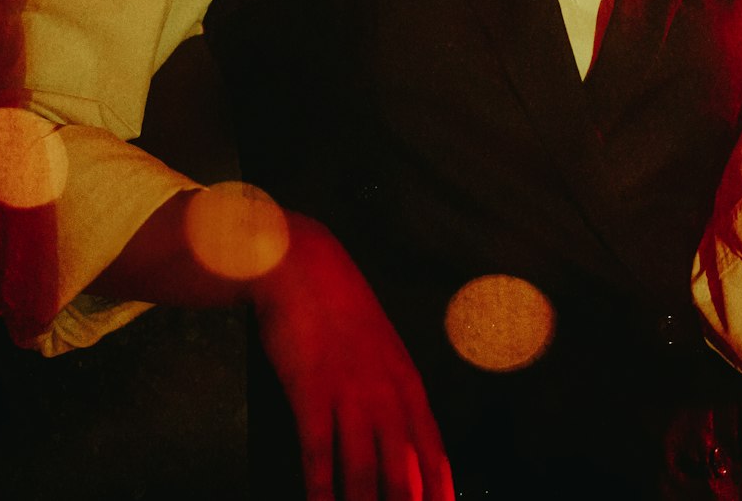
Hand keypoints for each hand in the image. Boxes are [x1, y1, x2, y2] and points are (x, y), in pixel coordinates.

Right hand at [252, 213, 453, 500]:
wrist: (303, 264)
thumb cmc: (339, 309)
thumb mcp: (380, 350)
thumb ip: (393, 396)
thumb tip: (402, 445)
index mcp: (406, 382)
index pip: (432, 453)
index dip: (438, 493)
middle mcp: (385, 391)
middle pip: (401, 472)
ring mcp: (349, 391)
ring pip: (363, 471)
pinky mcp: (311, 388)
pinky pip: (318, 451)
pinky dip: (320, 489)